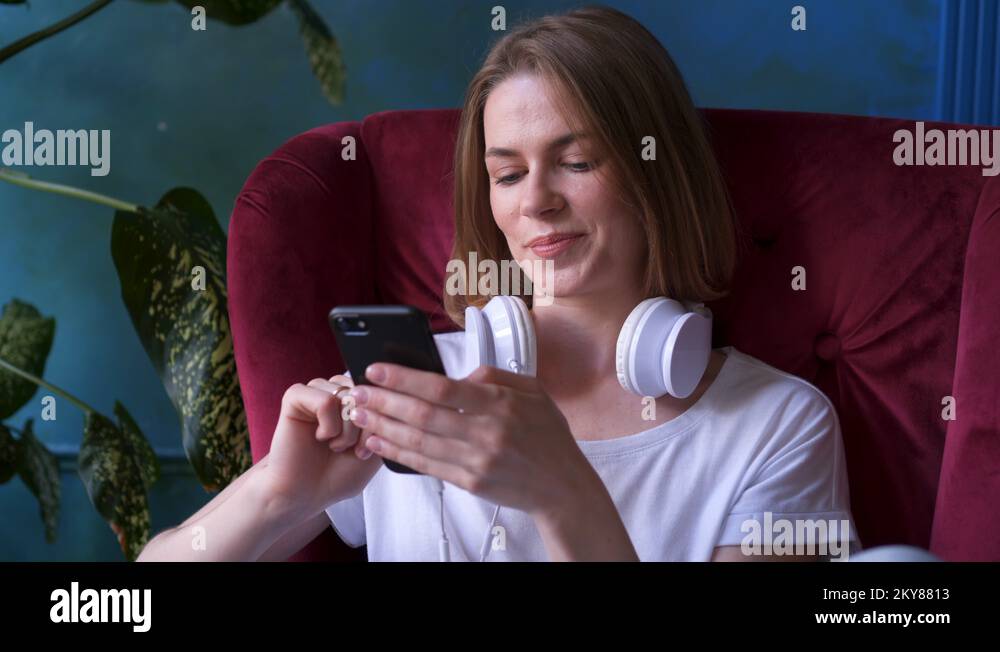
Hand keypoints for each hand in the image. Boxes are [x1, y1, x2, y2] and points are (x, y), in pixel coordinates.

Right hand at [261, 374, 381, 519]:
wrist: (307, 494)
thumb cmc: (340, 473)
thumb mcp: (377, 446)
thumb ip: (385, 418)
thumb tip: (381, 394)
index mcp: (357, 397)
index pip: (381, 391)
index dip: (382, 422)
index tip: (369, 450)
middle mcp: (337, 389)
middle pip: (366, 393)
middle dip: (366, 428)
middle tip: (354, 451)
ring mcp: (316, 390)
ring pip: (347, 396)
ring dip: (347, 430)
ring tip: (335, 446)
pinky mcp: (295, 396)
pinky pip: (325, 401)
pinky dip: (328, 426)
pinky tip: (320, 438)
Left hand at [347, 363, 598, 518]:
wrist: (562, 486)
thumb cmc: (548, 436)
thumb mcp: (533, 390)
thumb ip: (495, 376)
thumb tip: (459, 374)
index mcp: (500, 404)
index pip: (442, 388)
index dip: (404, 378)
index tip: (377, 369)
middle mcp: (486, 433)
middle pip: (423, 415)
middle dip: (384, 401)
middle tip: (357, 391)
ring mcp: (476, 460)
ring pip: (418, 442)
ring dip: (383, 426)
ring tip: (359, 414)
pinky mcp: (470, 482)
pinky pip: (426, 465)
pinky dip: (397, 453)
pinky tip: (378, 441)